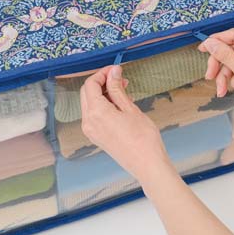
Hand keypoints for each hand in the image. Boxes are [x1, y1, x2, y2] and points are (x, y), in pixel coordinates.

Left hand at [80, 65, 172, 183]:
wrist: (147, 164)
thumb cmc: (143, 138)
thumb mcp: (130, 108)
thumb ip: (117, 89)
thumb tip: (113, 72)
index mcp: (96, 113)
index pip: (90, 84)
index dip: (102, 73)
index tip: (116, 69)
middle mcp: (88, 122)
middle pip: (87, 93)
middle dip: (102, 82)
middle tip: (120, 78)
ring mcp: (91, 131)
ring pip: (90, 104)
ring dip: (103, 93)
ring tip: (123, 91)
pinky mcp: (96, 136)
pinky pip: (94, 115)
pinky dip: (103, 105)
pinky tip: (120, 104)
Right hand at [198, 29, 233, 129]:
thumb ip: (225, 56)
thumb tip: (210, 42)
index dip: (216, 41)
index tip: (202, 48)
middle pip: (231, 50)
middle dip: (219, 64)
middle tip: (209, 75)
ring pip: (233, 62)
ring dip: (224, 76)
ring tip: (221, 89)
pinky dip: (232, 80)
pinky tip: (227, 90)